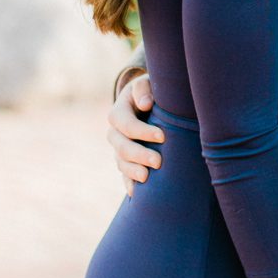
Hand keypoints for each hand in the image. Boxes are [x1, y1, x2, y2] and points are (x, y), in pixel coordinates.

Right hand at [107, 72, 163, 195]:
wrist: (146, 103)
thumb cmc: (149, 92)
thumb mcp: (145, 83)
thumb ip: (143, 89)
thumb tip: (145, 104)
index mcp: (118, 112)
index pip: (125, 124)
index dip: (142, 131)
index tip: (162, 136)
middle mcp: (115, 133)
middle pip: (121, 147)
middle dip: (139, 155)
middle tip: (158, 162)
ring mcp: (118, 149)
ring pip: (121, 163)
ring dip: (133, 172)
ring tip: (147, 178)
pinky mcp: (125, 162)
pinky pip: (124, 175)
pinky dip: (129, 184)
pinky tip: (137, 194)